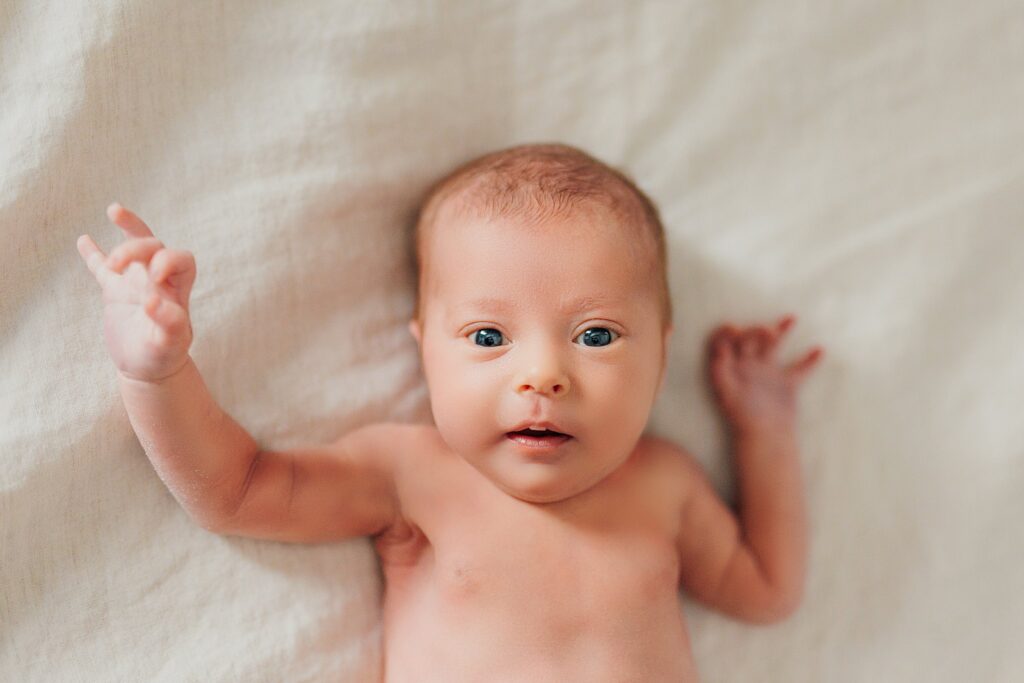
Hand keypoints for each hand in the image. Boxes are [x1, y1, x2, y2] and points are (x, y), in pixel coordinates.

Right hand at [77, 203, 196, 382]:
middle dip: (135, 248)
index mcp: (177, 290)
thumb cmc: (165, 356)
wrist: (147, 368)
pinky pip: (103, 267)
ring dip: (127, 232)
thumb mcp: (170, 343)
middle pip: (154, 247)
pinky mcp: (115, 292)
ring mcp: (135, 283)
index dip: (169, 260)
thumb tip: (152, 301)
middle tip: (116, 266)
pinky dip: (93, 254)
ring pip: (135, 248)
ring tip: (114, 214)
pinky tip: (83, 240)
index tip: (154, 276)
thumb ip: (168, 322)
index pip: (181, 260)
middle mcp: (159, 280)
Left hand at [706, 314, 823, 433]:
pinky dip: (810, 360)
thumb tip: (719, 348)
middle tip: (766, 331)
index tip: (735, 328)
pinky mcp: (787, 384)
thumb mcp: (726, 392)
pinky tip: (819, 349)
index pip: (723, 342)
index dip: (726, 332)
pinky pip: (800, 368)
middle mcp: (747, 367)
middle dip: (755, 330)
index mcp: (730, 368)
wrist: (765, 438)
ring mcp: (767, 374)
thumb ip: (721, 370)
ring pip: (773, 345)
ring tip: (790, 318)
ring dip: (780, 330)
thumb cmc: (741, 417)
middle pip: (748, 339)